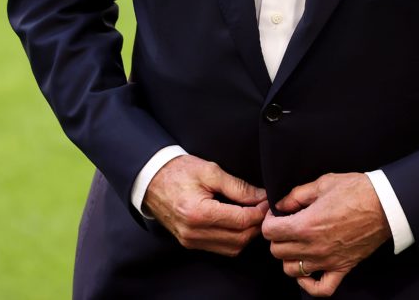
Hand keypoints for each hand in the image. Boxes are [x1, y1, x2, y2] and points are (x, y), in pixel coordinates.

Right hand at [143, 155, 267, 255]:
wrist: (151, 180)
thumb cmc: (178, 171)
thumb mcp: (210, 171)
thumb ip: (237, 186)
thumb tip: (261, 196)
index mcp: (198, 213)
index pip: (241, 220)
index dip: (259, 212)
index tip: (267, 202)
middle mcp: (194, 232)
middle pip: (239, 238)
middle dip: (256, 225)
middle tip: (264, 208)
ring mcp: (191, 241)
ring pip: (232, 248)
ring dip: (247, 234)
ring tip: (253, 215)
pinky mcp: (190, 243)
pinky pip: (220, 249)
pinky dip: (234, 239)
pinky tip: (238, 223)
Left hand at [262, 172, 390, 296]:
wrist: (385, 204)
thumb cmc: (356, 190)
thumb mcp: (323, 183)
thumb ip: (297, 195)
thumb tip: (281, 205)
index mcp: (306, 225)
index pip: (269, 232)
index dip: (269, 221)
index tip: (277, 215)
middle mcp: (313, 247)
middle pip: (277, 251)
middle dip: (277, 237)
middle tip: (286, 226)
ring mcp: (327, 261)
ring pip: (292, 270)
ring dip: (290, 258)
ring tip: (297, 244)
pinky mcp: (342, 268)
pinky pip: (320, 289)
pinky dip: (309, 285)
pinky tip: (307, 271)